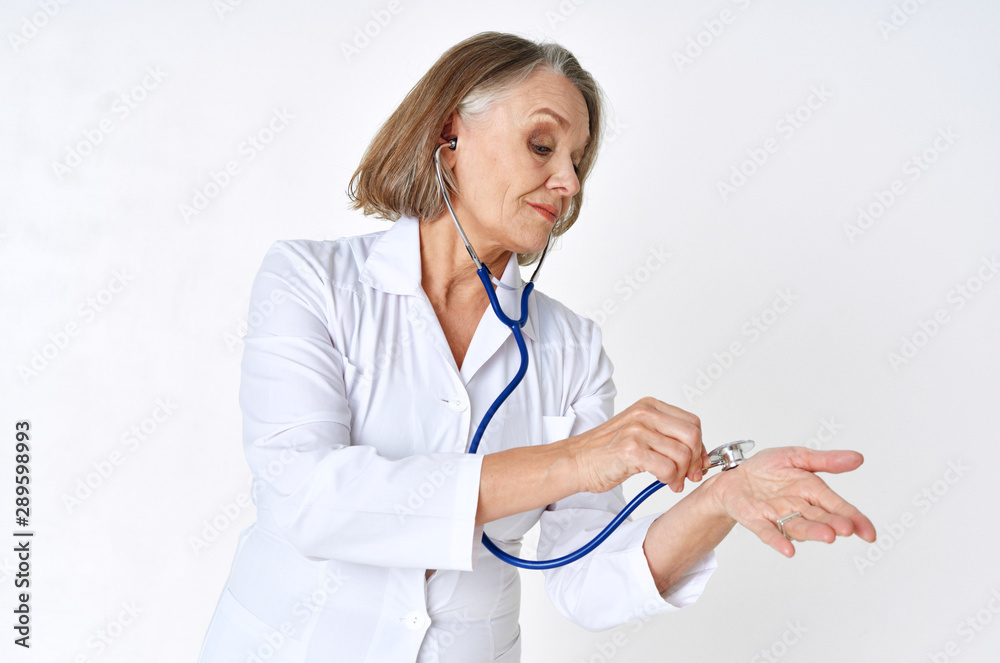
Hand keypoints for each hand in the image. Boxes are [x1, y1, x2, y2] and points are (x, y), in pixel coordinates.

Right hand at [566, 397, 705, 493]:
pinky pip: (667, 468)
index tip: (697, 462)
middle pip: (692, 435)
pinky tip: (662, 482)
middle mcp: (644, 414)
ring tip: (672, 482)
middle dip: (694, 460)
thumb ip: (666, 438)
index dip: (699, 446)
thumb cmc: (605, 452)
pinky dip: (670, 479)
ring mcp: (637, 430)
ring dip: (681, 474)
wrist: (576, 462)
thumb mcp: (639, 434)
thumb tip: (697, 455)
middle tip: (689, 475)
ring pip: (682, 454)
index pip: (692, 422)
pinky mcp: (630, 449)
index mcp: (649, 406)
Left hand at [708, 446, 876, 556]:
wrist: (733, 476)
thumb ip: (825, 460)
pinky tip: (787, 550)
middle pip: (820, 519)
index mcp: (811, 491)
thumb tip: (858, 458)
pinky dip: (777, 540)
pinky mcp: (757, 520)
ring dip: (812, 533)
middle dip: (833, 524)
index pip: (837, 506)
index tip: (868, 532)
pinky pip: (769, 532)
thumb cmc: (766, 468)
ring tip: (828, 536)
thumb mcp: (796, 457)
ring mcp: (778, 516)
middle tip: (846, 529)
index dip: (854, 518)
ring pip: (799, 527)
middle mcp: (799, 508)